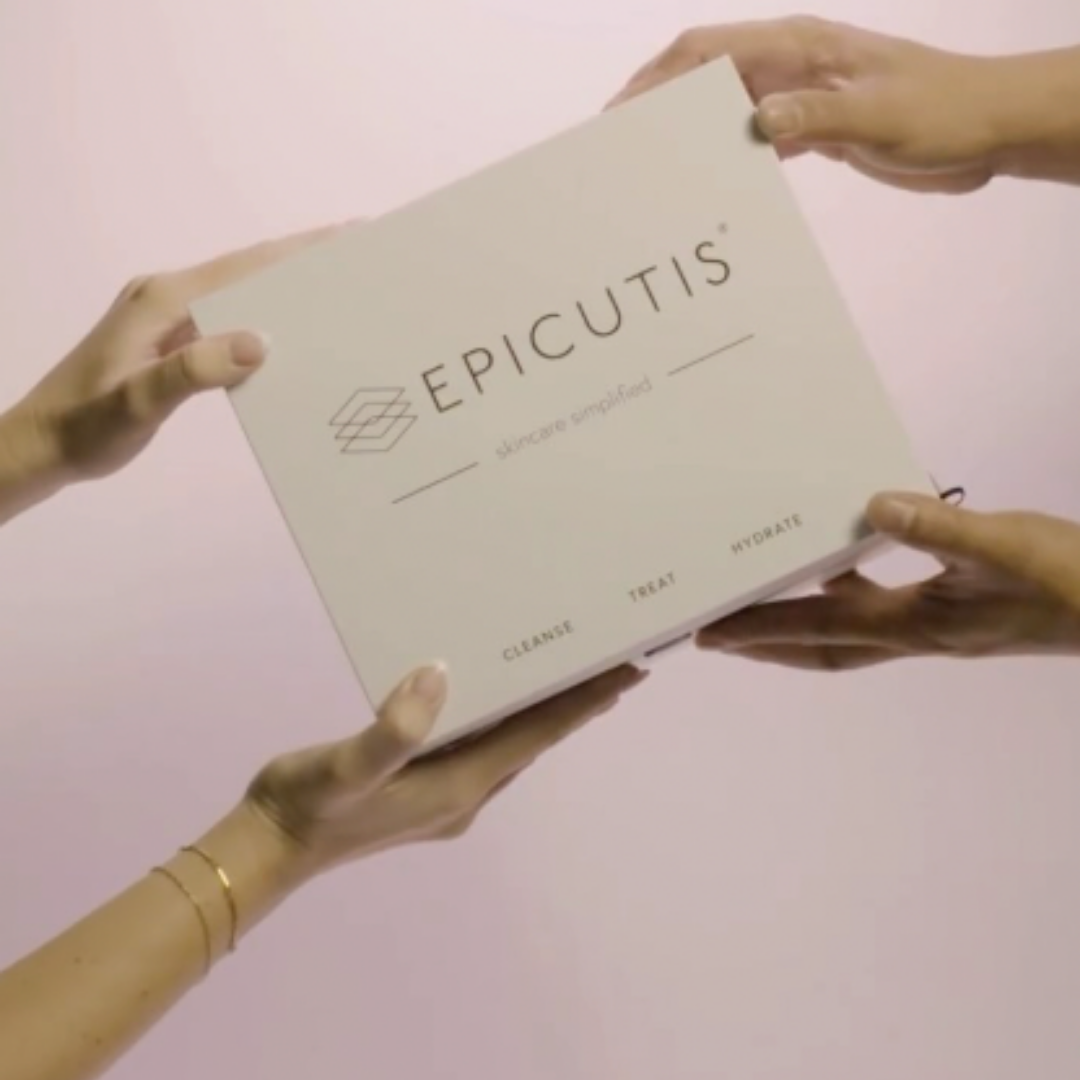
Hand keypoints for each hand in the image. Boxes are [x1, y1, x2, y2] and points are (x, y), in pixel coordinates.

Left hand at [0, 223, 341, 521]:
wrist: (43, 445)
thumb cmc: (86, 426)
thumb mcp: (137, 402)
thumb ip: (193, 370)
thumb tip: (261, 342)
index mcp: (163, 300)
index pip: (243, 267)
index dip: (298, 252)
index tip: (347, 236)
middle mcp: (168, 298)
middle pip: (247, 272)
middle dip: (304, 264)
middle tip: (359, 261)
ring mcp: (169, 318)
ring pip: (241, 297)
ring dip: (287, 293)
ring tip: (339, 296)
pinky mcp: (172, 341)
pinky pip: (229, 322)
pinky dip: (264, 322)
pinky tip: (291, 338)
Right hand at [242, 663, 646, 876]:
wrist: (269, 846)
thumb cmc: (307, 805)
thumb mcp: (347, 768)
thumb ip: (393, 729)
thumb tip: (440, 674)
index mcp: (460, 786)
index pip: (537, 737)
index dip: (582, 705)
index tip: (627, 673)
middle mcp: (466, 795)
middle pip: (534, 742)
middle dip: (574, 705)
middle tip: (611, 662)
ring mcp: (447, 797)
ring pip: (511, 746)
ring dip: (542, 713)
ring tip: (568, 674)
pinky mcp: (424, 791)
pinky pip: (482, 747)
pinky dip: (505, 720)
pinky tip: (497, 700)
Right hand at [606, 16, 1004, 193]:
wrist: (990, 126)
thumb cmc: (943, 111)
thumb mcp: (880, 115)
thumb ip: (816, 116)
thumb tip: (755, 121)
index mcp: (799, 47)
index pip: (710, 52)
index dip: (659, 77)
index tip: (622, 112)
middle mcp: (791, 66)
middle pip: (707, 78)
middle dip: (661, 105)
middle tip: (623, 147)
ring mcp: (801, 97)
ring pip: (728, 110)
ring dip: (692, 135)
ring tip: (654, 170)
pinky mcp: (815, 128)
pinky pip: (758, 140)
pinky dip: (730, 158)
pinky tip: (709, 185)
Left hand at [699, 492, 1079, 670]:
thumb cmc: (1067, 579)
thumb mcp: (1000, 545)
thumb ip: (937, 526)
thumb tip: (871, 505)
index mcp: (916, 624)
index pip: (819, 628)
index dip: (762, 631)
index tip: (710, 634)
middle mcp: (916, 632)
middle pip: (823, 645)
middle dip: (767, 642)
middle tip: (716, 636)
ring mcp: (936, 623)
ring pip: (850, 626)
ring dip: (804, 617)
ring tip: (761, 598)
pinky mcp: (955, 607)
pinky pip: (882, 601)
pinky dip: (851, 588)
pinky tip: (844, 557)